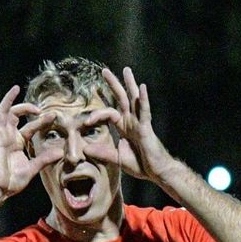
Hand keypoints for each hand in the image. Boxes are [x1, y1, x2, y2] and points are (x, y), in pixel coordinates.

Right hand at [0, 87, 62, 195]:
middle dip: (28, 108)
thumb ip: (44, 159)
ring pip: (4, 113)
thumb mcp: (32, 169)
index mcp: (17, 143)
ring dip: (9, 100)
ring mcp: (1, 136)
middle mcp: (9, 137)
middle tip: (40, 108)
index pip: (31, 127)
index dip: (42, 121)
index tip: (54, 116)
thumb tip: (60, 152)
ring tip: (16, 88)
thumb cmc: (11, 182)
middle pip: (17, 116)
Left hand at [82, 66, 174, 182]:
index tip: (85, 121)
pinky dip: (143, 99)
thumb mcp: (116, 158)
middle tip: (104, 71)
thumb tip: (84, 149)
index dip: (96, 114)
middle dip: (113, 84)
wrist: (156, 171)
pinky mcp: (146, 127)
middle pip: (121, 98)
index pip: (108, 112)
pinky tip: (142, 87)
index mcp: (123, 126)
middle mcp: (131, 121)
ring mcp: (139, 122)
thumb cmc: (140, 164)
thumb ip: (102, 152)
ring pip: (134, 99)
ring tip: (126, 70)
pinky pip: (145, 111)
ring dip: (129, 84)